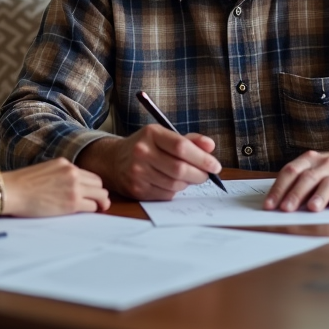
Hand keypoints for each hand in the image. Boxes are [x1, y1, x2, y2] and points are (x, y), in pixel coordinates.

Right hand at [1, 158, 109, 216]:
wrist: (11, 191)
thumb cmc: (21, 185)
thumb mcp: (44, 171)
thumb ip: (59, 175)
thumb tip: (68, 187)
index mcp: (65, 164)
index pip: (89, 174)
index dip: (92, 185)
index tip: (91, 193)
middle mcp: (72, 172)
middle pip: (99, 183)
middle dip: (99, 193)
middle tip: (98, 203)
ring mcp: (74, 187)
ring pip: (100, 195)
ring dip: (100, 202)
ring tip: (98, 209)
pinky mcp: (73, 202)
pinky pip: (93, 207)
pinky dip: (93, 210)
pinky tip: (88, 213)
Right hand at [75, 124, 220, 200]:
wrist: (113, 161)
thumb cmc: (145, 146)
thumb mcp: (163, 136)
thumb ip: (189, 140)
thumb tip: (210, 146)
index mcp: (151, 134)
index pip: (181, 147)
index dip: (202, 158)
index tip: (215, 165)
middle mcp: (142, 152)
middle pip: (180, 168)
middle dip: (199, 174)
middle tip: (206, 175)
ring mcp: (138, 172)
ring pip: (175, 184)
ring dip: (187, 183)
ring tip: (186, 177)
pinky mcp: (137, 190)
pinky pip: (166, 194)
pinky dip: (175, 191)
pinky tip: (171, 183)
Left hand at [264, 144, 328, 211]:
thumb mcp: (315, 169)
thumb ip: (300, 182)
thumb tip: (279, 204)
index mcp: (309, 160)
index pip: (290, 172)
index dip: (278, 189)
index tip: (269, 205)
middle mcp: (324, 164)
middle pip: (307, 178)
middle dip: (295, 194)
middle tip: (285, 209)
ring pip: (328, 183)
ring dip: (319, 196)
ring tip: (312, 208)